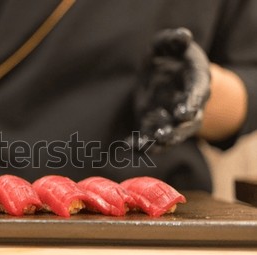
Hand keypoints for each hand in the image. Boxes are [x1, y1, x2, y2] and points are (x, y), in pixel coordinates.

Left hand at [131, 28, 210, 148]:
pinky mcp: (155, 124)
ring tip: (148, 145)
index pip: (198, 93)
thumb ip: (174, 40)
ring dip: (161, 141)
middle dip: (178, 130)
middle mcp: (189, 104)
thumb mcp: (170, 43)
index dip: (191, 103)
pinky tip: (129, 145)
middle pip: (189, 123)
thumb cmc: (170, 54)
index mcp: (196, 81)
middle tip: (164, 135)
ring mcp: (172, 118)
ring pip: (172, 135)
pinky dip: (142, 144)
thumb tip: (183, 35)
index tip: (183, 112)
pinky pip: (151, 138)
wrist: (166, 71)